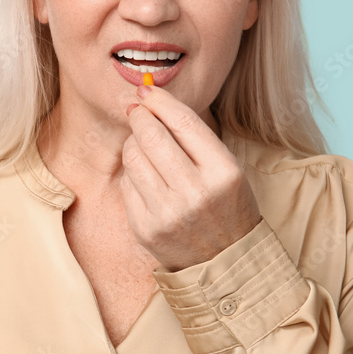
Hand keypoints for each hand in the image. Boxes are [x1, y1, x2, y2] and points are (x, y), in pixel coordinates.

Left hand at [121, 84, 261, 271]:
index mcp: (223, 172)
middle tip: (137, 111)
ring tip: (144, 146)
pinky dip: (132, 173)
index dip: (159, 101)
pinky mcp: (145, 228)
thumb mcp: (226, 168)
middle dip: (139, 117)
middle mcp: (195, 193)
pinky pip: (126, 184)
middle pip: (151, 135)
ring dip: (133, 143)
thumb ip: (193, 137)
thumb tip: (148, 98)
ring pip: (132, 157)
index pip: (183, 122)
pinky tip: (145, 175)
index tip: (146, 90)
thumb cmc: (225, 205)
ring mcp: (167, 213)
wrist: (225, 262)